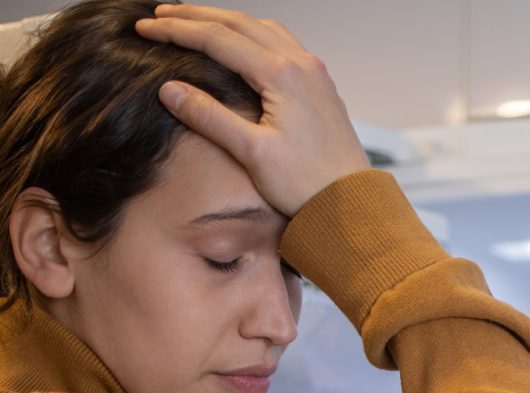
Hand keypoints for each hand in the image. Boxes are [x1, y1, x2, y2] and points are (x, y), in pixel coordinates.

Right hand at [135, 5, 368, 216]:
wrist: (351, 203)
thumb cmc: (307, 184)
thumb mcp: (251, 152)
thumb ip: (209, 117)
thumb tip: (170, 90)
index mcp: (283, 75)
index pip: (218, 38)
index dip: (177, 31)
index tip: (145, 29)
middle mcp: (303, 65)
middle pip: (239, 23)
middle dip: (196, 16)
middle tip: (159, 15)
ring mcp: (315, 74)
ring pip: (263, 29)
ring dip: (226, 20)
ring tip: (194, 21)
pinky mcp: (320, 86)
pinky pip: (283, 44)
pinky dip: (253, 34)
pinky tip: (241, 43)